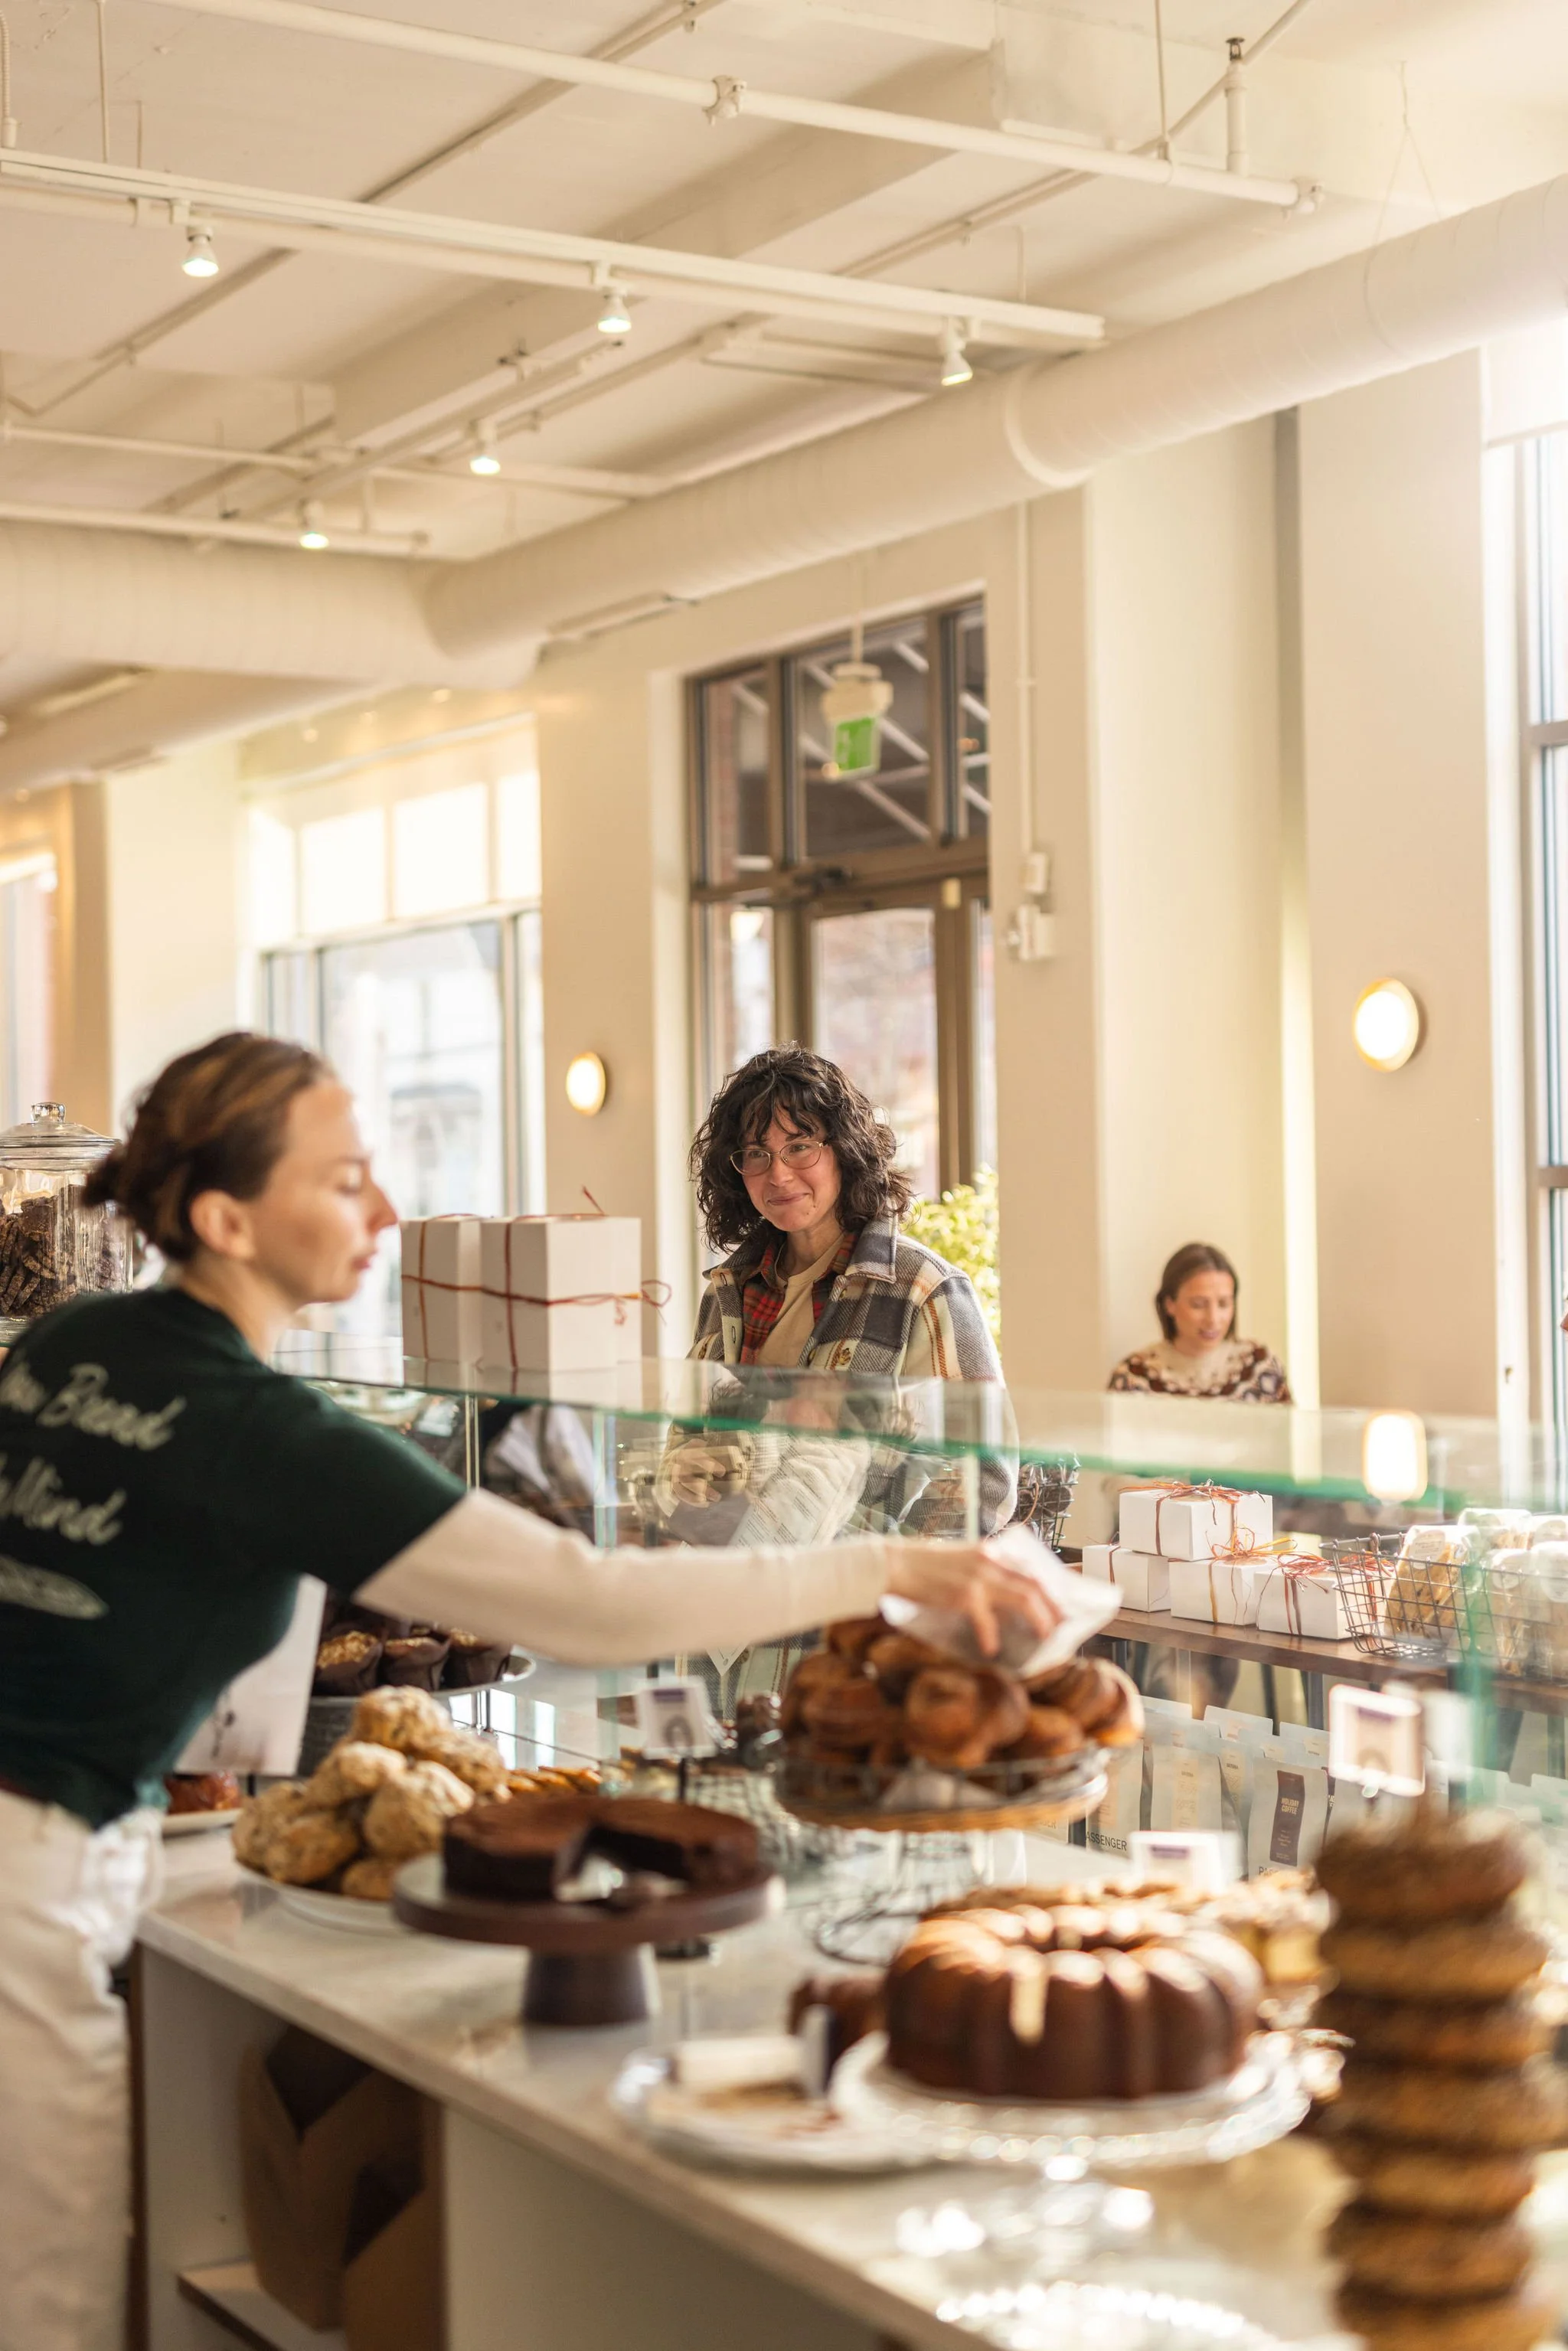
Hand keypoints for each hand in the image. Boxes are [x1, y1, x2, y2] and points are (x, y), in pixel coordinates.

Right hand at [881, 1541, 1059, 1657]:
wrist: (895, 1563)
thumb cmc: (924, 1565)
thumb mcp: (961, 1559)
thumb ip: (984, 1571)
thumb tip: (1006, 1594)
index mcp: (990, 1551)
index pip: (1029, 1567)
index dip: (1049, 1586)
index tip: (1059, 1602)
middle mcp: (989, 1560)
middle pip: (1033, 1584)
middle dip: (1051, 1605)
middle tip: (1060, 1623)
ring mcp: (978, 1578)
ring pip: (1022, 1598)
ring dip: (1038, 1618)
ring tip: (1044, 1635)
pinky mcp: (964, 1596)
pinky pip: (987, 1621)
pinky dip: (992, 1636)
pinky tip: (991, 1648)